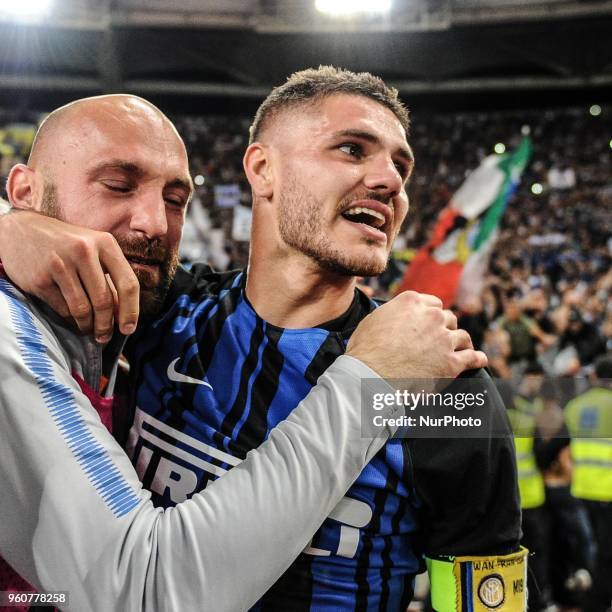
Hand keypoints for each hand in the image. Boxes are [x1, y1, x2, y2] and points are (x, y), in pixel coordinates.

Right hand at [0, 210, 138, 341]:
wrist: (21, 230)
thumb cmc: (66, 244)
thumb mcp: (93, 249)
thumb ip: (110, 275)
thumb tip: (122, 314)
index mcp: (105, 243)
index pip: (128, 283)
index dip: (131, 311)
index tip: (128, 329)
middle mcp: (84, 251)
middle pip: (104, 301)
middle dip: (106, 325)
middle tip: (104, 336)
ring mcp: (60, 264)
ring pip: (82, 309)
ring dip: (87, 326)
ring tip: (88, 330)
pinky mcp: (40, 278)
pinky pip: (62, 309)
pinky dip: (69, 319)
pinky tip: (71, 319)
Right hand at [346, 290, 487, 378]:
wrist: (370, 374)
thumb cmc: (365, 349)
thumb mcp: (374, 319)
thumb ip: (392, 312)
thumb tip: (396, 316)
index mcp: (412, 302)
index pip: (433, 303)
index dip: (433, 315)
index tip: (432, 323)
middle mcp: (432, 316)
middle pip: (448, 319)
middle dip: (445, 329)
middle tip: (441, 339)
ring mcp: (444, 339)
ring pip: (462, 336)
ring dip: (460, 343)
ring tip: (461, 349)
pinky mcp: (451, 362)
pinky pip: (473, 358)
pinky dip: (477, 359)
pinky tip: (479, 360)